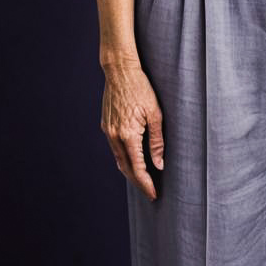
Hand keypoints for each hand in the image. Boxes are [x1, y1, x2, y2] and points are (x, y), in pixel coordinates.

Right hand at [100, 60, 164, 200]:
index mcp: (127, 134)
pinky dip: (124, 158)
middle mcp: (114, 136)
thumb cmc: (141, 87)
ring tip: (143, 180)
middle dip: (138, 182)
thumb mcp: (155, 113)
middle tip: (150, 192)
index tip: (154, 195)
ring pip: (118, 159)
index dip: (146, 184)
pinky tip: (132, 160)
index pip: (137, 168)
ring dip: (130, 171)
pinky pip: (114, 148)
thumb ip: (157, 141)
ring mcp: (108, 131)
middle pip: (126, 168)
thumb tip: (159, 165)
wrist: (119, 70)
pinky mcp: (106, 125)